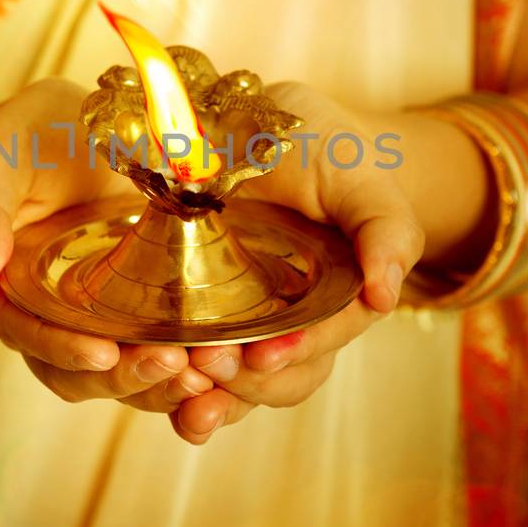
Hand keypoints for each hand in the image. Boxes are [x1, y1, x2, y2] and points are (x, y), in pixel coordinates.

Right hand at [0, 78, 215, 408]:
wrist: (73, 129)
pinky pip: (161, 356)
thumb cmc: (26, 138)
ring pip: (122, 376)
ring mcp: (93, 322)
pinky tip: (231, 363)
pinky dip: (191, 369)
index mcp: (0, 289)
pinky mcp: (137, 317)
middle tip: (178, 368)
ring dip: (163, 385)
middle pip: (78, 372)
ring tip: (211, 375)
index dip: (62, 348)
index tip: (105, 353)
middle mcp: (44, 318)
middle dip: (127, 378)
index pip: (27, 333)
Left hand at [167, 81, 424, 443]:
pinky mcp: (196, 318)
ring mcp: (244, 326)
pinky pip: (185, 364)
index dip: (297, 352)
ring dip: (209, 401)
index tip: (264, 355)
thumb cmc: (326, 151)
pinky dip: (167, 383)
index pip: (323, 340)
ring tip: (183, 399)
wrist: (265, 125)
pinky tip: (141, 377)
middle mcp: (294, 324)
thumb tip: (385, 295)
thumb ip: (383, 228)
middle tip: (209, 366)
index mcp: (340, 299)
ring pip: (233, 387)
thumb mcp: (359, 177)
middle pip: (277, 379)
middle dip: (245, 385)